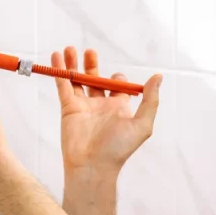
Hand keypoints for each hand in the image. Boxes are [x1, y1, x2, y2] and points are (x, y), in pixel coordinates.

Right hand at [52, 47, 161, 175]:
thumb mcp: (143, 124)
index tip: (117, 78)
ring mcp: (83, 106)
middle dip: (92, 64)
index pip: (118, 86)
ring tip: (70, 49)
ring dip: (73, 64)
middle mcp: (101, 105)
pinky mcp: (68, 108)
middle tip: (90, 51)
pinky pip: (63, 85)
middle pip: (96, 79)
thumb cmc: (119, 148)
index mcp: (119, 107)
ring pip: (77, 80)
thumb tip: (158, 77)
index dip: (118, 78)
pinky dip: (60, 71)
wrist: (93, 165)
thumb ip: (151, 100)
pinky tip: (57, 57)